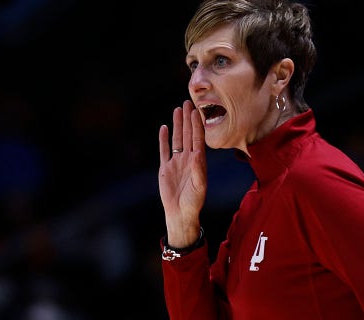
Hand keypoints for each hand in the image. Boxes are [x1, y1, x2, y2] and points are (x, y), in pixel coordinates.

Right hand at [158, 100, 206, 247]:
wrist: (180, 213)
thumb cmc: (193, 202)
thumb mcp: (199, 186)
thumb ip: (198, 170)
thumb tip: (197, 154)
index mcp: (198, 162)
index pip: (198, 139)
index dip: (197, 125)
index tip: (196, 111)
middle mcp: (188, 159)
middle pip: (188, 135)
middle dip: (187, 119)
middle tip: (187, 103)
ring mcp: (176, 162)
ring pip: (177, 139)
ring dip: (177, 125)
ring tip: (177, 110)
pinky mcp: (165, 168)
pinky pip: (164, 150)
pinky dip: (164, 139)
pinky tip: (165, 128)